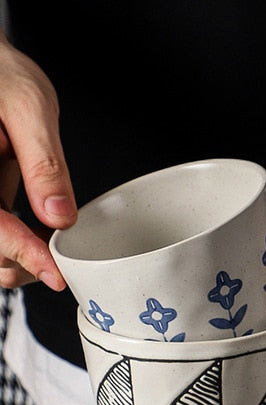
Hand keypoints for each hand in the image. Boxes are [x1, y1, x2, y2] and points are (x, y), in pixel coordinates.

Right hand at [0, 32, 74, 289]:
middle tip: (60, 267)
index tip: (54, 273)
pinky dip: (17, 244)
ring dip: (17, 260)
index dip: (20, 252)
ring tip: (52, 258)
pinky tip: (41, 241)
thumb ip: (43, 164)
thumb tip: (59, 217)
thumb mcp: (28, 105)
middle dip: (20, 262)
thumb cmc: (0, 71)